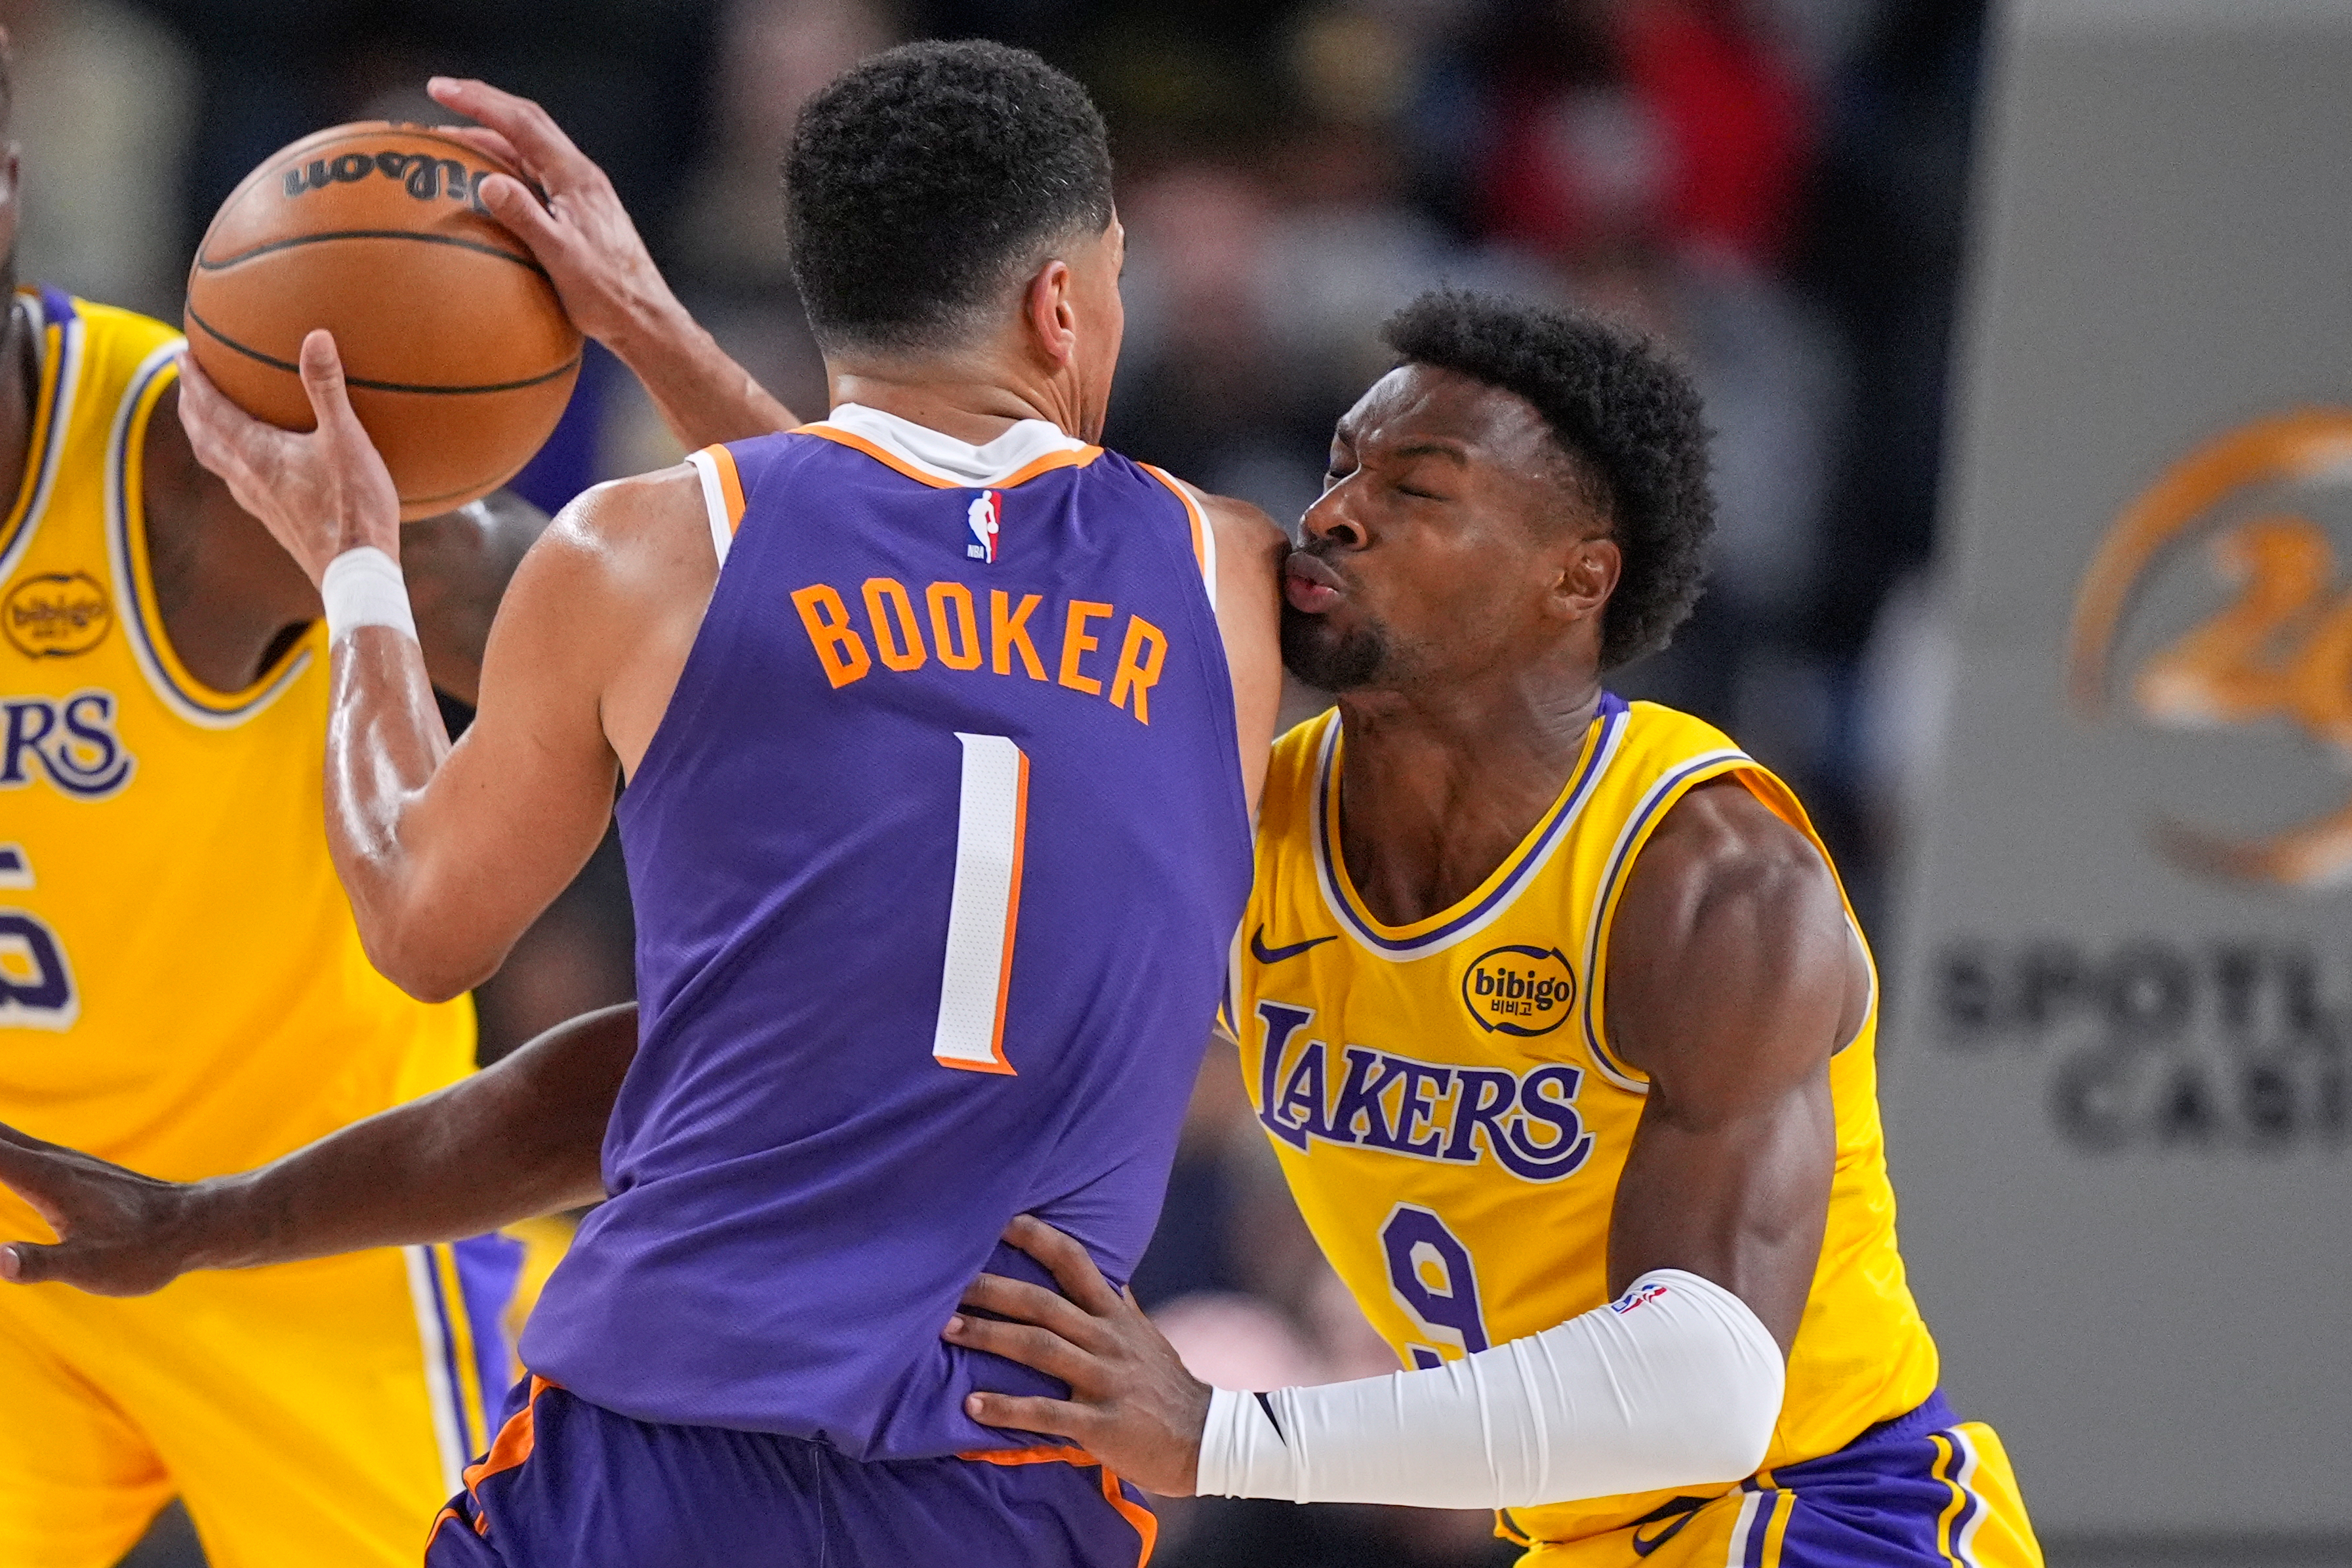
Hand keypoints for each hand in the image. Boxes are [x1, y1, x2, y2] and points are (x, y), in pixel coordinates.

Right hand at [0, 1123, 207, 1295]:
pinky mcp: (69, 1170)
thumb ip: (39, 1263)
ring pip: (6, 1136)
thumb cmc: (143, 1250)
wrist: (192, 1226)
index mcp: (47, 1177)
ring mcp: (62, 1161)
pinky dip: (0, 1151)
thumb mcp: (87, 1267)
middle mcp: (52, 1159)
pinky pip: (18, 1149)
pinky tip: (1, 1162)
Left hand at [178, 333, 400, 583]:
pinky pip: (240, 483)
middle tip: (187, 383)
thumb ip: (327, 387)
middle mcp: (247, 478)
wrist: (356, 571)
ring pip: (218, 463)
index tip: (183, 357)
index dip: (194, 382)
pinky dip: (233, 462)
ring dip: (206, 436)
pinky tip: (254, 467)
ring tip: (209, 420)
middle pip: (203, 437)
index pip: (210, 410)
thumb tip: (317, 336)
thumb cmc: (353, 507)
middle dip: (191, 407)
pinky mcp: (275, 521)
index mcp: (256, 454)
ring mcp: (259, 503)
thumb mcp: (347, 440)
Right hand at [427, 77, 681, 353]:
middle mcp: (581, 177)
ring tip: (452, 137)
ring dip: (492, 136)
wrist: (645, 320)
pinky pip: (536, 175)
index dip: (478, 102)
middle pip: (527, 123)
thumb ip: (526, 218)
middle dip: (484, 104)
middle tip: (442, 93)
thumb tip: (487, 183)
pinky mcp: (581, 213)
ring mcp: (582, 193)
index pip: (521, 124)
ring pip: (531, 148)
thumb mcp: (561, 258)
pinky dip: (505, 166)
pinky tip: (486, 182)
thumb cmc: (608, 295)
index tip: (439, 89)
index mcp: (576, 178)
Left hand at [945, 1215, 1212, 1495]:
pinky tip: (972, 1405)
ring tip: (947, 1331)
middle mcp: (1108, 1340)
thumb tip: (1105, 1270)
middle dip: (993, 1290)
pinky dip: (1007, 1408)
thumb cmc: (1166, 1385)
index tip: (1002, 1220)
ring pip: (1039, 1349)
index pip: (1076, 1263)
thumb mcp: (1145, 1335)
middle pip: (1042, 1304)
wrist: (1207, 1437)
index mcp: (1115, 1315)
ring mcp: (1105, 1380)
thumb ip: (1119, 1304)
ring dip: (989, 1336)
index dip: (1039, 1238)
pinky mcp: (1101, 1424)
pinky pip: (1046, 1412)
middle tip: (948, 1282)